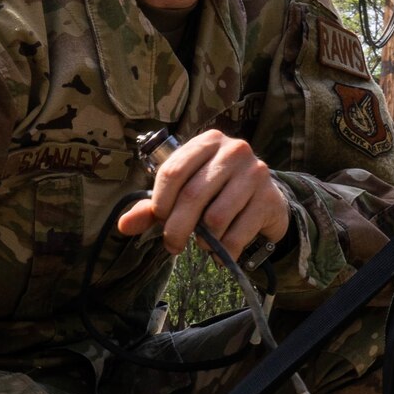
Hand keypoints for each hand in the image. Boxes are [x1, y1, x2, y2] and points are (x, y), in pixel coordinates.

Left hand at [117, 130, 290, 254]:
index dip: (160, 202)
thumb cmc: (218, 192)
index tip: (159, 218)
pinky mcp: (269, 199)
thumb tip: (124, 225)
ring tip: (203, 242)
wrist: (266, 199)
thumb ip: (153, 207)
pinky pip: (237, 235)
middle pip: (192, 196)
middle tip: (172, 245)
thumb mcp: (184, 191)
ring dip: (204, 240)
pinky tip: (221, 251)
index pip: (173, 171)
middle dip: (176, 229)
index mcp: (208, 141)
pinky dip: (224, 251)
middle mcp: (234, 151)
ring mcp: (255, 173)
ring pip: (216, 218)